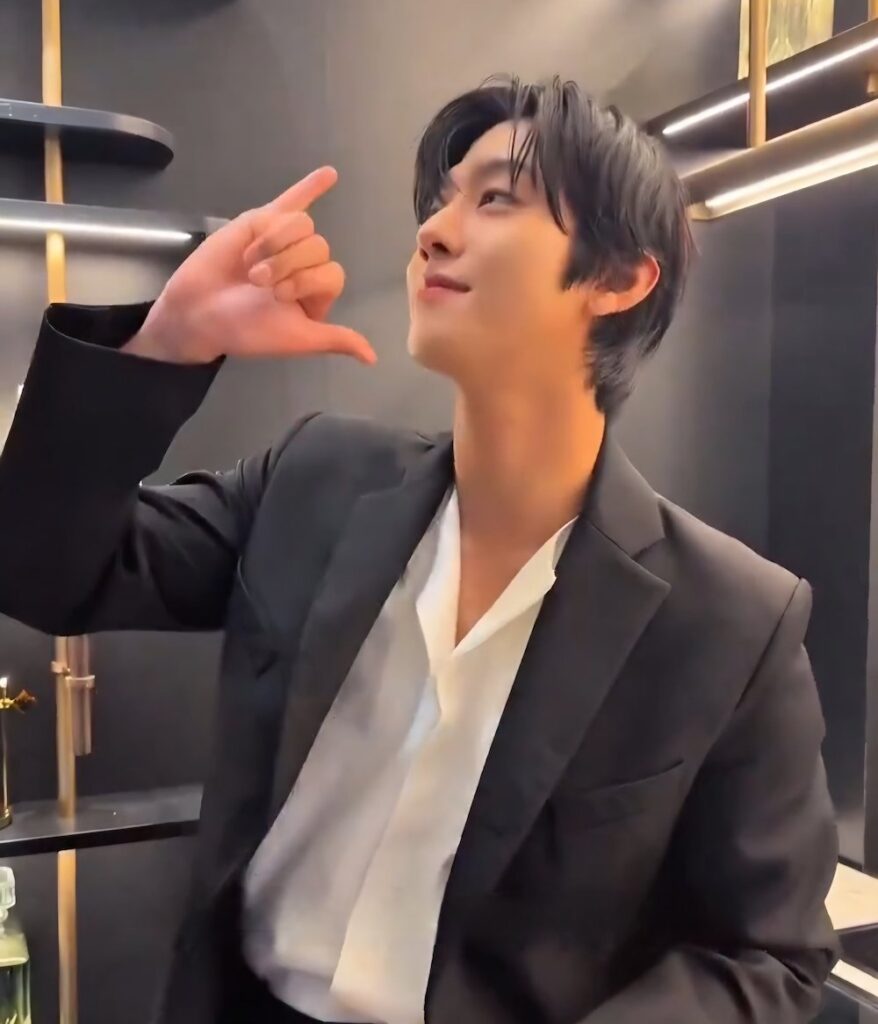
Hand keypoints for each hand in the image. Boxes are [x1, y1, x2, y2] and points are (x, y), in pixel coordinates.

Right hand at [125, 167, 375, 365]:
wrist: (198, 312)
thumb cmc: (246, 329)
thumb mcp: (296, 339)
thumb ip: (335, 340)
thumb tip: (372, 358)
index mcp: (315, 294)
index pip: (332, 273)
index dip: (307, 281)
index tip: (278, 297)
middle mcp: (305, 266)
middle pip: (318, 247)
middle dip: (286, 265)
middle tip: (257, 283)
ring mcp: (285, 241)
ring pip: (300, 224)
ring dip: (274, 244)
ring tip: (250, 264)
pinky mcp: (262, 221)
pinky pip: (293, 200)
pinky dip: (311, 186)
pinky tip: (330, 174)